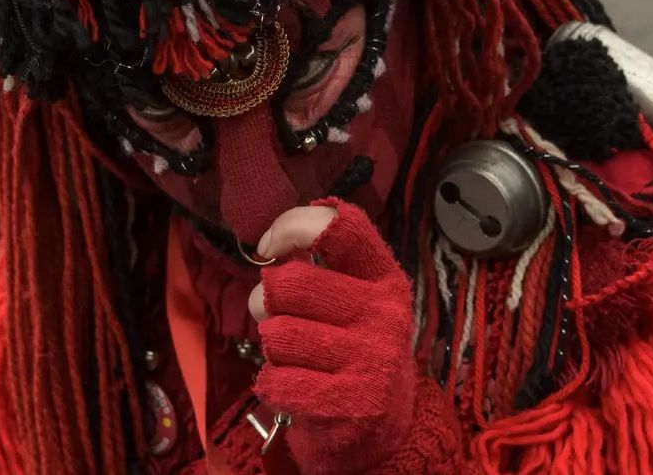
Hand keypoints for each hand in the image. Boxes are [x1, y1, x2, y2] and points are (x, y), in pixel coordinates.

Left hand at [247, 201, 416, 473]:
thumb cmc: (348, 346)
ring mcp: (373, 359)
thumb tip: (267, 247)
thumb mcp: (349, 299)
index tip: (268, 246)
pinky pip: (275, 380)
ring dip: (271, 349)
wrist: (377, 424)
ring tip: (295, 358)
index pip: (340, 229)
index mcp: (385, 278)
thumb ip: (315, 267)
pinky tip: (295, 388)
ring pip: (276, 334)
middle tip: (277, 318)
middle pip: (289, 284)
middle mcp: (385, 314)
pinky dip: (272, 384)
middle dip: (266, 301)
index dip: (292, 226)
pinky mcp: (352, 402)